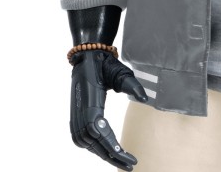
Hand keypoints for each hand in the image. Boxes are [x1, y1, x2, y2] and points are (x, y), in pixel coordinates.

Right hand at [70, 50, 148, 169]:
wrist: (86, 59)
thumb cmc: (105, 65)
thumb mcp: (120, 72)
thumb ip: (133, 85)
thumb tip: (145, 98)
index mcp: (90, 104)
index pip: (100, 134)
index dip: (113, 148)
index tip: (128, 155)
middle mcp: (79, 114)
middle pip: (95, 144)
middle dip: (113, 157)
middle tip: (131, 165)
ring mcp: (75, 118)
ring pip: (90, 146)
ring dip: (105, 154)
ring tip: (123, 160)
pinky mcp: (75, 120)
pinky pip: (85, 141)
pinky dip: (97, 148)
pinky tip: (109, 152)